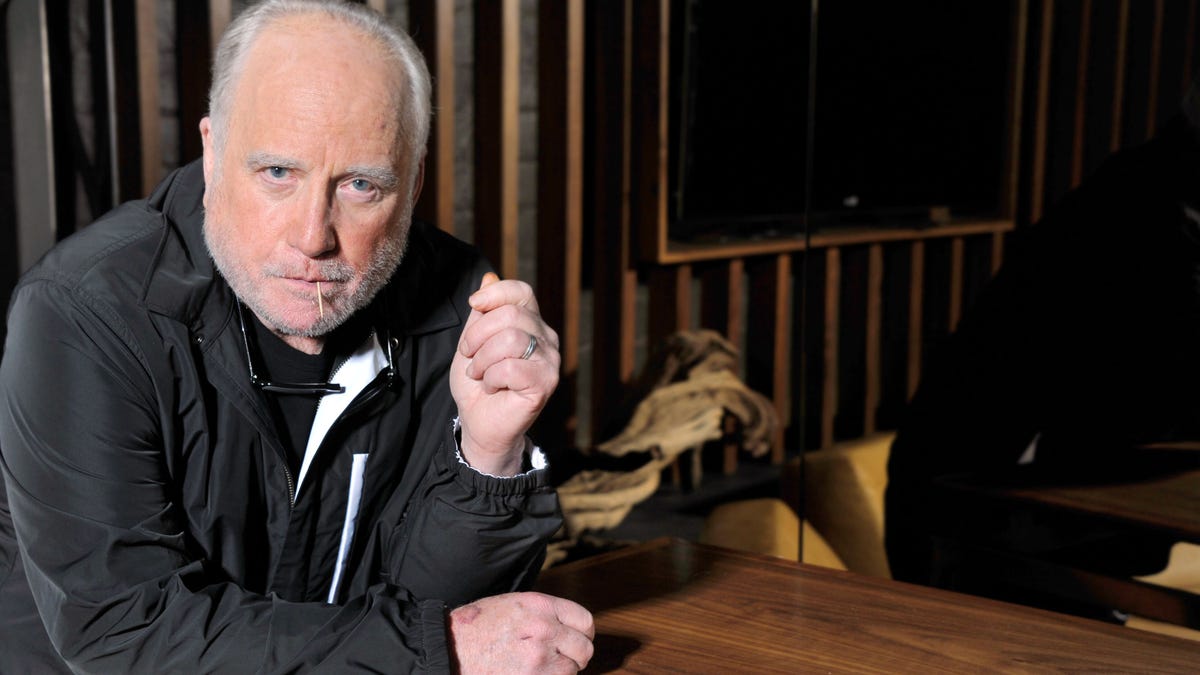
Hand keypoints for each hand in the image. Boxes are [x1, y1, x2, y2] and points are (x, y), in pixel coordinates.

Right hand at [449, 592, 594, 673]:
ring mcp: (539, 658)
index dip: (584, 633)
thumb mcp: (513, 604)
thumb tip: (568, 626)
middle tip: (561, 658)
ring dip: (561, 671)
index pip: (584, 620)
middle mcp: (544, 630)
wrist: (449, 649)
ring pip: (571, 670)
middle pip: (584, 649)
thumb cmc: (477, 626)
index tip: (579, 639)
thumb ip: (543, 612)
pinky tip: (532, 674)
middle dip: (575, 656)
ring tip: (539, 666)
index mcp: (540, 606)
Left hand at [451, 273, 559, 475]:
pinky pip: (512, 367)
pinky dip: (492, 378)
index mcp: (531, 323)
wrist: (479, 423)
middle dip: (478, 336)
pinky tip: (493, 387)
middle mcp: (547, 338)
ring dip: (483, 360)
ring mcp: (551, 361)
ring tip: (480, 375)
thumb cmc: (477, 383)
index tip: (474, 306)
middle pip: (510, 316)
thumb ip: (481, 313)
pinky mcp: (547, 383)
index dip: (495, 294)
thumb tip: (489, 277)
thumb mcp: (472, 342)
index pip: (521, 292)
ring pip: (511, 340)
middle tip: (470, 357)